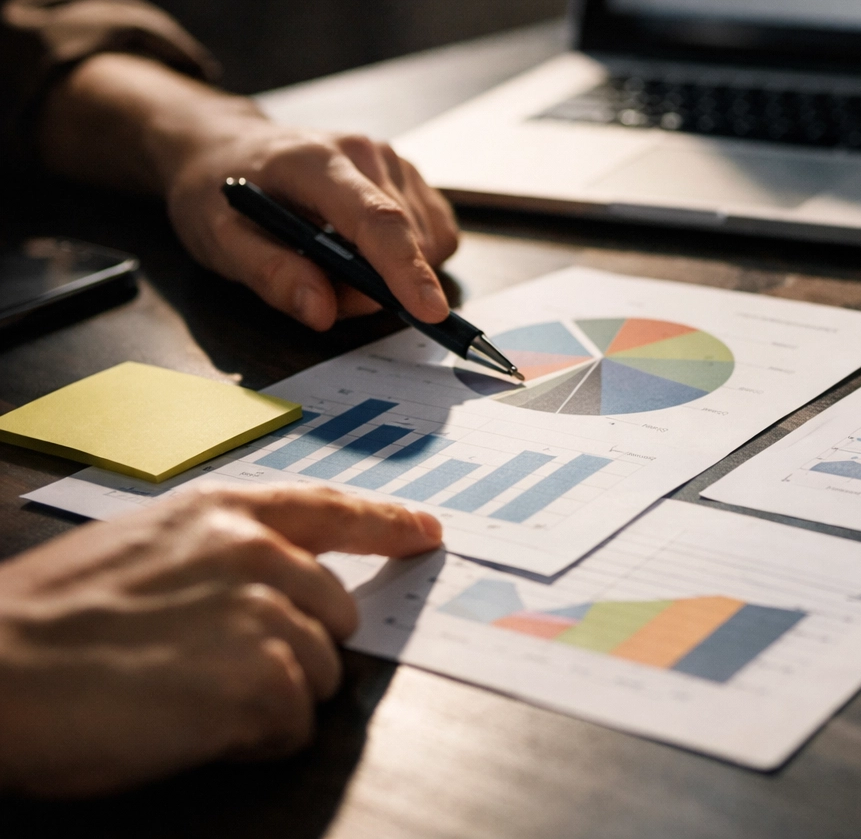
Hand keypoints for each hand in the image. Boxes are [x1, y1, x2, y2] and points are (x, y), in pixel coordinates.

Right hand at [0, 484, 440, 796]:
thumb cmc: (44, 622)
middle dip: (296, 649)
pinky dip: (253, 741)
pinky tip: (191, 729)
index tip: (427, 533)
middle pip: (336, 613)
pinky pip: (292, 727)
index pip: (332, 508)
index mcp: (223, 512)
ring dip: (270, 699)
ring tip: (187, 699)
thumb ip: (213, 556)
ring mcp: (264, 613)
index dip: (387, 524)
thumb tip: (263, 587)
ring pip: (319, 674)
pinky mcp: (261, 680)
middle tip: (214, 671)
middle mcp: (257, 552)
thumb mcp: (139, 550)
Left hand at [38, 52, 459, 330]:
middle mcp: (366, 154)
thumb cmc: (219, 191)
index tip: (429, 311)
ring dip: (391, 274)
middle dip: (376, 286)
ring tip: (334, 263)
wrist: (229, 149)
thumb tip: (322, 311)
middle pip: (406, 240)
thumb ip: (269, 274)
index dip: (406, 269)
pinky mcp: (410, 175)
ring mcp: (394, 161)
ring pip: (427, 242)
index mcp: (315, 161)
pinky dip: (408, 258)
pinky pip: (435, 233)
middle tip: (320, 288)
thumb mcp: (219, 238)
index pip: (376, 219)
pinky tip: (365, 250)